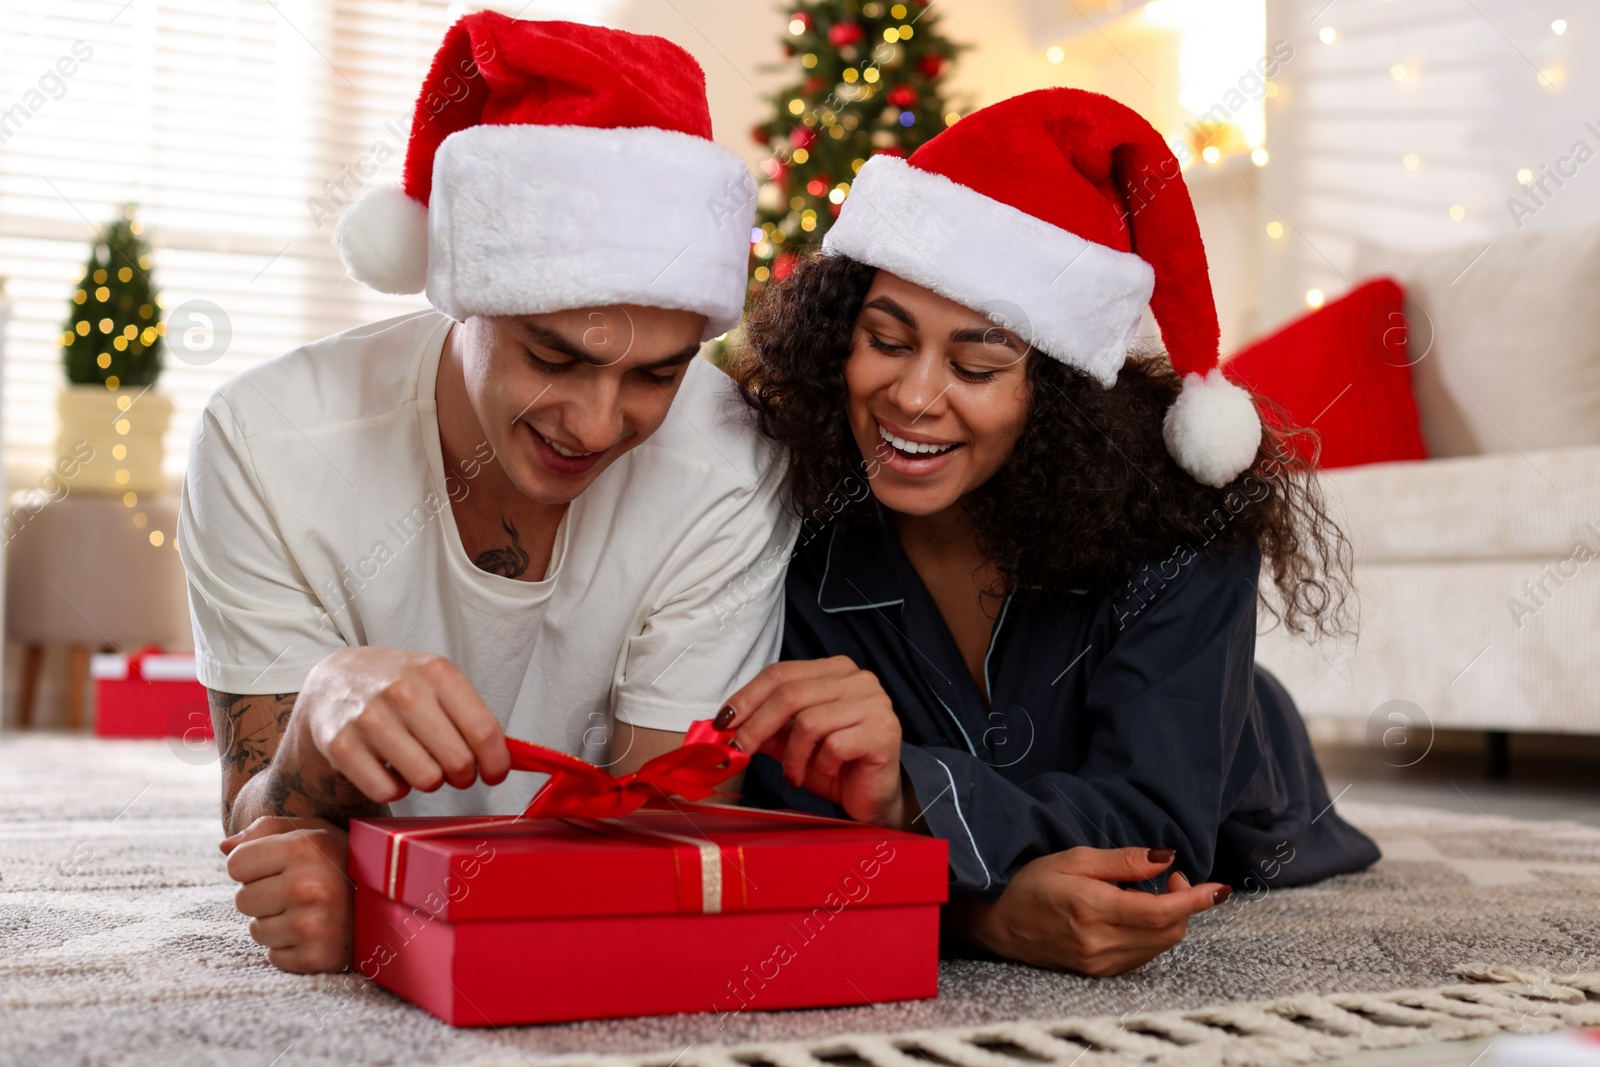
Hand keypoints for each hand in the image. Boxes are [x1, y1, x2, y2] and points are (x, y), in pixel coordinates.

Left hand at [221, 817, 352, 973]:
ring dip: (276, 924)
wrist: (393, 905)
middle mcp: (308, 886)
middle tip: (300, 892)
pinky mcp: (316, 958)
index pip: (236, 863)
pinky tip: (316, 934)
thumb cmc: (345, 863)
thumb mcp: (315, 833)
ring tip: (310, 912)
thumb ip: (268, 830)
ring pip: (256, 930)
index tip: (281, 866)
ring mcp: (313, 926)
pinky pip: (274, 957)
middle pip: (242, 899)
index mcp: (305, 848)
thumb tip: (225, 847)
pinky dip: (290, 949)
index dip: (254, 865)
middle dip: (265, 896)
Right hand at [293, 647, 510, 804]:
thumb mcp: (436, 681)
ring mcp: (369, 718)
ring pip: (426, 780)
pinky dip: (394, 790)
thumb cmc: (398, 685)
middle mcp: (403, 691)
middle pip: (458, 761)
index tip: (495, 774)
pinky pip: (388, 792)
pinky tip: (390, 770)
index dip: (497, 763)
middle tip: (455, 772)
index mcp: (436, 672)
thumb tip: (505, 759)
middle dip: (463, 775)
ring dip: (430, 782)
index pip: (484, 731)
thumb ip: (471, 715)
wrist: (334, 680)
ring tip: (421, 766)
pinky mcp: (341, 746)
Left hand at [720, 657, 909, 827]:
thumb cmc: (833, 765)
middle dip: (756, 726)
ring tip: (793, 774)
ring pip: (809, 722)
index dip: (747, 696)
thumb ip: (765, 727)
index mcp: (835, 670)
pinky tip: (826, 774)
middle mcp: (858, 679)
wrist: (872, 798)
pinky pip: (834, 745)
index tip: (723, 721)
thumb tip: (725, 724)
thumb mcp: (790, 742)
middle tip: (740, 751)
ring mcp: (875, 703)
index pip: (781, 673)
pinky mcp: (883, 731)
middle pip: (790, 694)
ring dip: (792, 756)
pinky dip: (820, 765)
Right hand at [949, 846, 1230, 976]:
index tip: (1218, 888)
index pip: (1161, 911)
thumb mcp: (1073, 859)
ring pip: (1160, 945)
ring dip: (1168, 918)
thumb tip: (1166, 858)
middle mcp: (1100, 943)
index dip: (1195, 900)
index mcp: (1093, 910)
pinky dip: (1151, 932)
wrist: (997, 923)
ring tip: (1146, 892)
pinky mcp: (1099, 972)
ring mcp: (1100, 963)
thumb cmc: (1030, 883)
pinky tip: (1133, 913)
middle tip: (1170, 877)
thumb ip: (1123, 861)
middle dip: (1183, 903)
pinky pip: (1143, 954)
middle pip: (1168, 930)